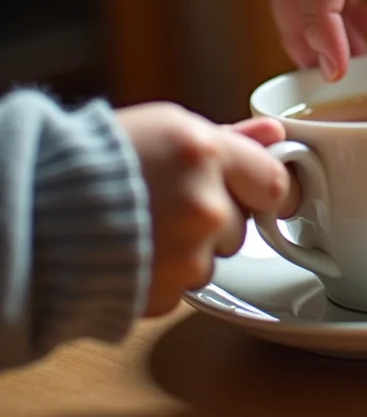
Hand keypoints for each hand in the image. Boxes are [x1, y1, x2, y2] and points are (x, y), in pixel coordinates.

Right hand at [116, 103, 298, 316]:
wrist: (33, 213)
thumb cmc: (96, 161)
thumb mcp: (166, 128)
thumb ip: (232, 137)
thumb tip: (277, 133)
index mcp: (205, 154)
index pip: (274, 182)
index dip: (261, 188)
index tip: (250, 190)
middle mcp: (204, 206)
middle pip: (244, 223)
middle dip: (219, 216)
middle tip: (175, 200)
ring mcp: (187, 255)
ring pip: (216, 256)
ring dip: (195, 247)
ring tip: (149, 224)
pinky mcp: (166, 294)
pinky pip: (187, 285)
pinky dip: (169, 273)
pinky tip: (138, 250)